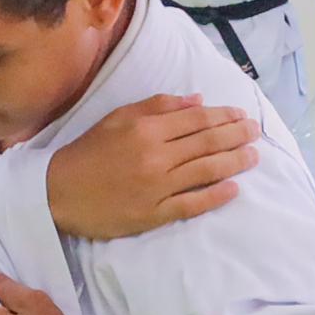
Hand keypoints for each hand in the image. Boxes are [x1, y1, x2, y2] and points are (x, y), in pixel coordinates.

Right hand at [46, 96, 258, 240]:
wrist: (59, 192)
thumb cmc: (88, 152)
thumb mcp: (118, 118)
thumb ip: (157, 106)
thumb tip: (197, 101)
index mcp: (146, 129)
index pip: (196, 119)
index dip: (223, 116)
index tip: (241, 114)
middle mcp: (155, 155)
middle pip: (207, 143)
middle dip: (236, 135)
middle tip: (256, 132)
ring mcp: (156, 186)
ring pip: (206, 171)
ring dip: (234, 162)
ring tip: (254, 156)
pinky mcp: (154, 214)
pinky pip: (192, 204)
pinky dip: (215, 196)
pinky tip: (233, 189)